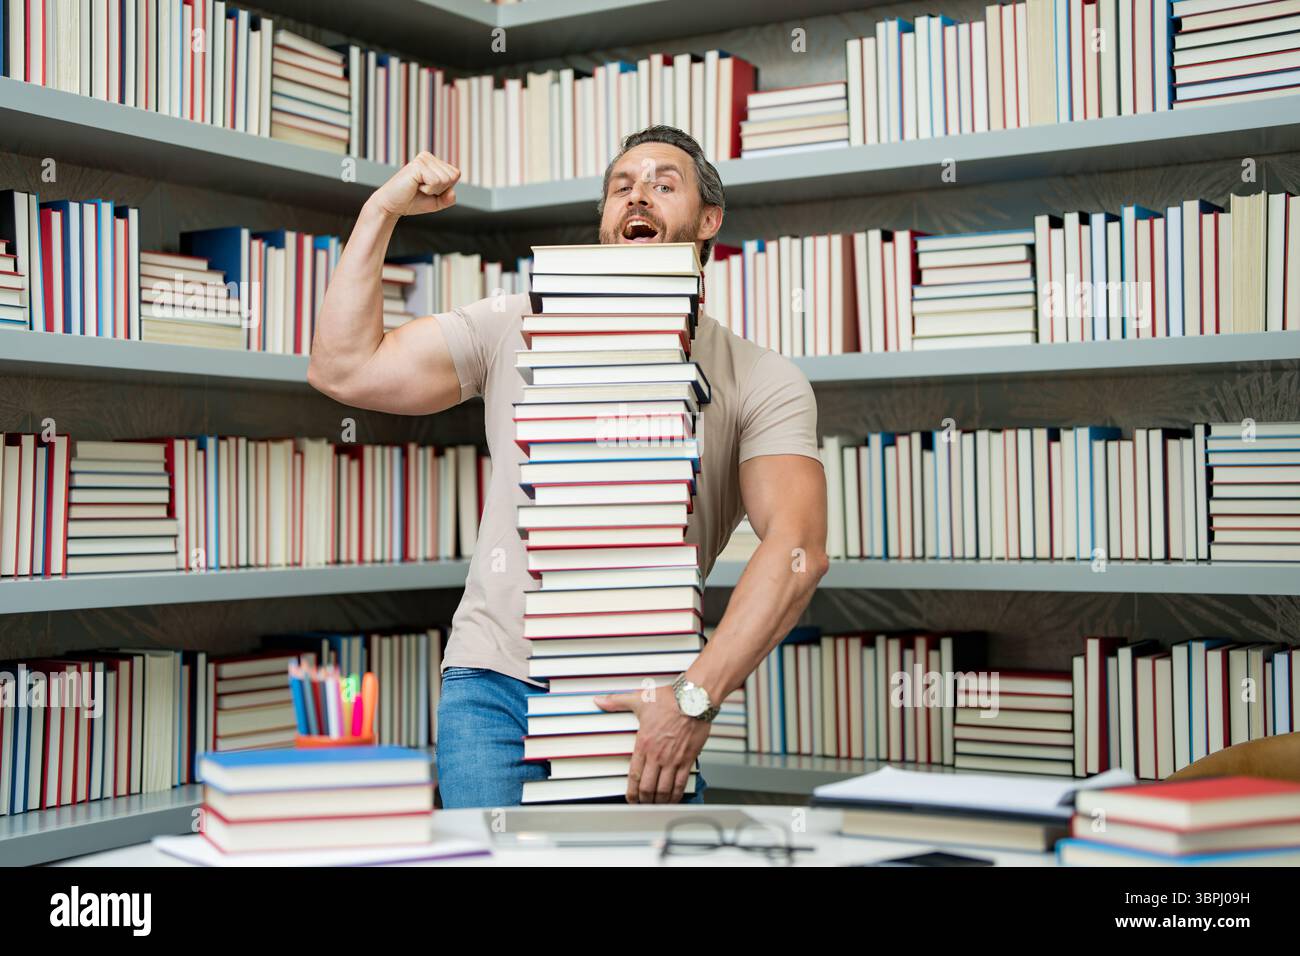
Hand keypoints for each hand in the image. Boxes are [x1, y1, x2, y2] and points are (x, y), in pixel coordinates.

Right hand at [369, 152, 459, 217]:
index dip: (446, 188)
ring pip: (445, 180)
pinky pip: (436, 182)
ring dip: (433, 190)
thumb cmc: (412, 201)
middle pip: (452, 177)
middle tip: (422, 189)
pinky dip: (427, 190)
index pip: (456, 174)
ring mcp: (423, 159)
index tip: (429, 189)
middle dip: (440, 190)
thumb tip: (452, 192)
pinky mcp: (418, 165)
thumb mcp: (436, 202)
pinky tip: (415, 186)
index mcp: (433, 161)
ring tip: (418, 187)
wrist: (392, 205)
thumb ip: (448, 198)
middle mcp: (428, 157)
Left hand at [594, 685, 710, 803]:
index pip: (634, 775)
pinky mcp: (687, 759)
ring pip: (664, 790)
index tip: (630, 798)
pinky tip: (674, 798)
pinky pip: (681, 783)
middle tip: (642, 804)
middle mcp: (657, 755)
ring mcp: (673, 759)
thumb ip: (617, 702)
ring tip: (656, 804)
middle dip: (643, 800)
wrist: (694, 699)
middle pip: (647, 787)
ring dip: (659, 801)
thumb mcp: (639, 699)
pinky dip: (676, 795)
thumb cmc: (670, 699)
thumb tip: (601, 701)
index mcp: (643, 743)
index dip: (631, 792)